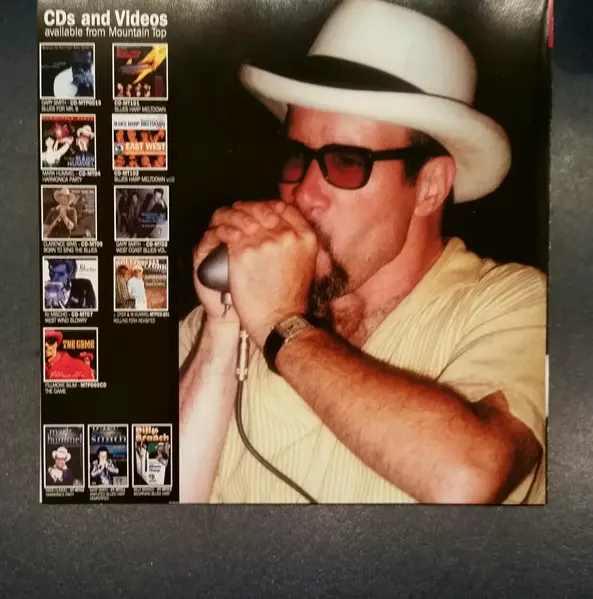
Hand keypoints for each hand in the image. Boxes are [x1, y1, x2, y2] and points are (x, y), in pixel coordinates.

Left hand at [212, 200, 318, 347]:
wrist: (279, 319)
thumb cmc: (291, 298)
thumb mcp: (307, 264)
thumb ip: (298, 244)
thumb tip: (283, 229)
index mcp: (306, 238)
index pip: (284, 207)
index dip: (268, 206)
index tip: (258, 212)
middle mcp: (287, 235)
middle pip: (261, 208)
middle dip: (247, 209)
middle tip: (237, 215)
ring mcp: (265, 241)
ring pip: (242, 216)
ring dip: (230, 216)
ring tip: (224, 222)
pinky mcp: (244, 251)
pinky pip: (227, 231)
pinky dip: (220, 230)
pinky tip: (217, 235)